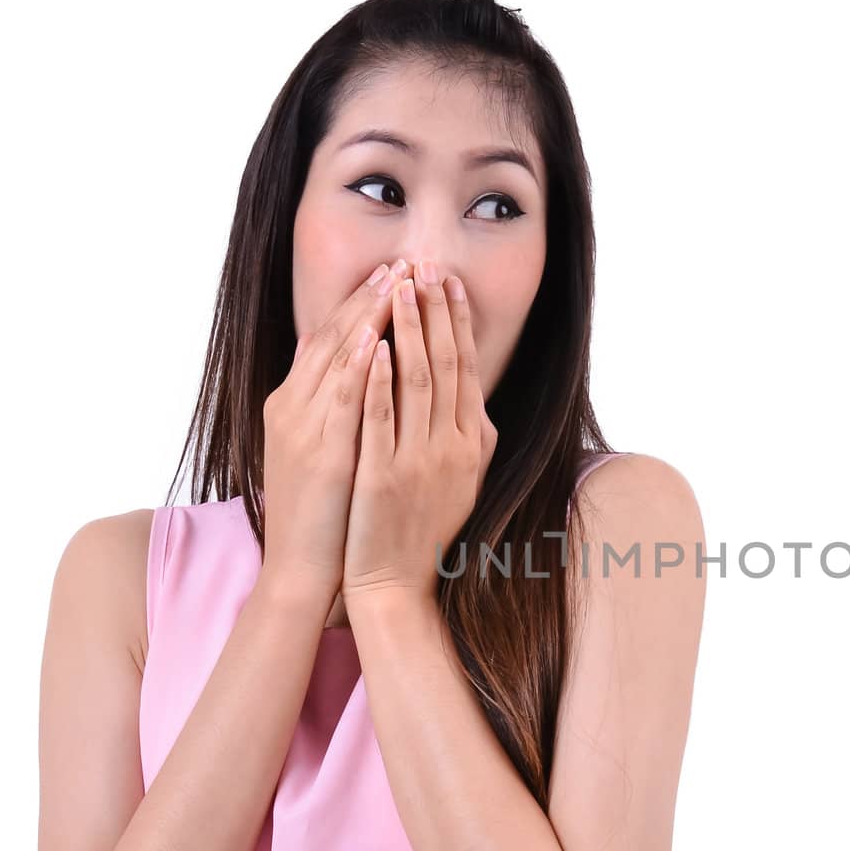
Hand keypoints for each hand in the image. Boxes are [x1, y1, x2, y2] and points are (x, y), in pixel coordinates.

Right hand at [257, 259, 402, 602]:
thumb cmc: (324, 515)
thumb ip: (337, 410)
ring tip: (395, 283)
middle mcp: (293, 408)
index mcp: (294, 405)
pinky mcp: (321, 455)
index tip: (393, 273)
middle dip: (368, 299)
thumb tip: (359, 371)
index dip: (360, 305)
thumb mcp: (327, 451)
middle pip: (333, 339)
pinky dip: (358, 368)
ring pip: (337, 361)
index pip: (330, 340)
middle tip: (401, 263)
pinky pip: (340, 402)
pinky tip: (376, 340)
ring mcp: (304, 430)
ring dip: (367, 318)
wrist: (303, 570)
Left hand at [343, 260, 498, 607]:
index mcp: (474, 444)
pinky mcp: (383, 477)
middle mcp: (454, 448)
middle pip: (445, 365)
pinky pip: (381, 419)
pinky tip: (372, 346)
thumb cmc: (424, 532)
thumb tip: (477, 401)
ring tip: (399, 288)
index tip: (447, 281)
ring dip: (407, 330)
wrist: (397, 585)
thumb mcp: (463, 483)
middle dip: (434, 311)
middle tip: (424, 265)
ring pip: (415, 382)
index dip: (457, 321)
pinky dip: (377, 381)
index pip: (466, 368)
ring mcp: (419, 462)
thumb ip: (470, 439)